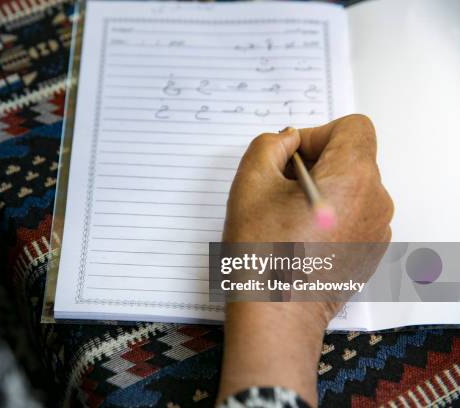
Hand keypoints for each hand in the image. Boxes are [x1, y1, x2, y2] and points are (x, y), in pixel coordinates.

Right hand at [217, 115, 393, 405]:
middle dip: (315, 162)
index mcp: (352, 177)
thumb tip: (287, 140)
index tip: (290, 158)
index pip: (352, 127)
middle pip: (351, 157)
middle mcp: (376, 200)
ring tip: (288, 217)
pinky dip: (331, 213)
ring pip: (352, 186)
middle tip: (279, 189)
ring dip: (322, 189)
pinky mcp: (371, 250)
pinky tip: (301, 237)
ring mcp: (378, 228)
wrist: (276, 314)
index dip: (317, 134)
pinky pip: (355, 213)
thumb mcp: (250, 183)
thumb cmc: (262, 254)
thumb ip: (268, 145)